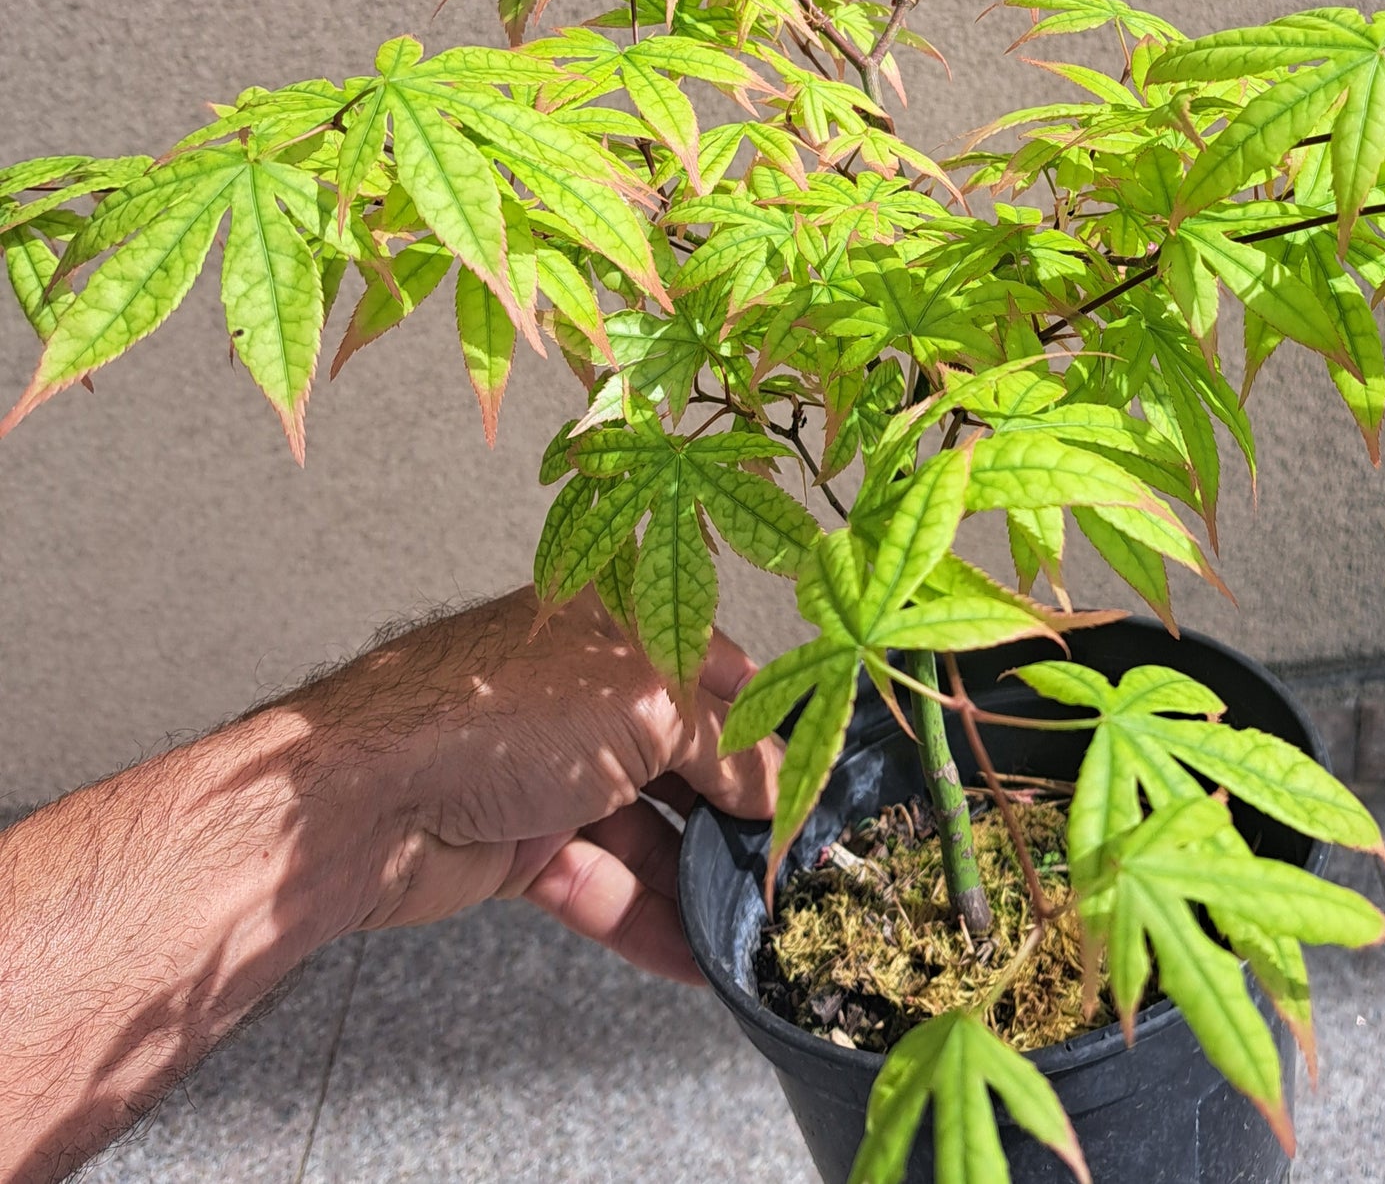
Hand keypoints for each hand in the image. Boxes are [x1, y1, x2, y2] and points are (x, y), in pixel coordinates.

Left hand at [305, 587, 781, 982]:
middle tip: (794, 861)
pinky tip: (695, 959)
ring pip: (647, 830)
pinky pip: (601, 884)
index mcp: (615, 627)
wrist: (364, 800)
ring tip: (754, 924)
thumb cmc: (495, 714)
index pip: (718, 671)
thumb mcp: (644, 709)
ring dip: (697, 878)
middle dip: (738, 812)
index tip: (818, 777)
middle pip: (686, 757)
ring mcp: (550, 770)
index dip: (770, 723)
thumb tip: (779, 791)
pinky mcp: (521, 844)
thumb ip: (725, 748)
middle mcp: (584, 692)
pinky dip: (645, 919)